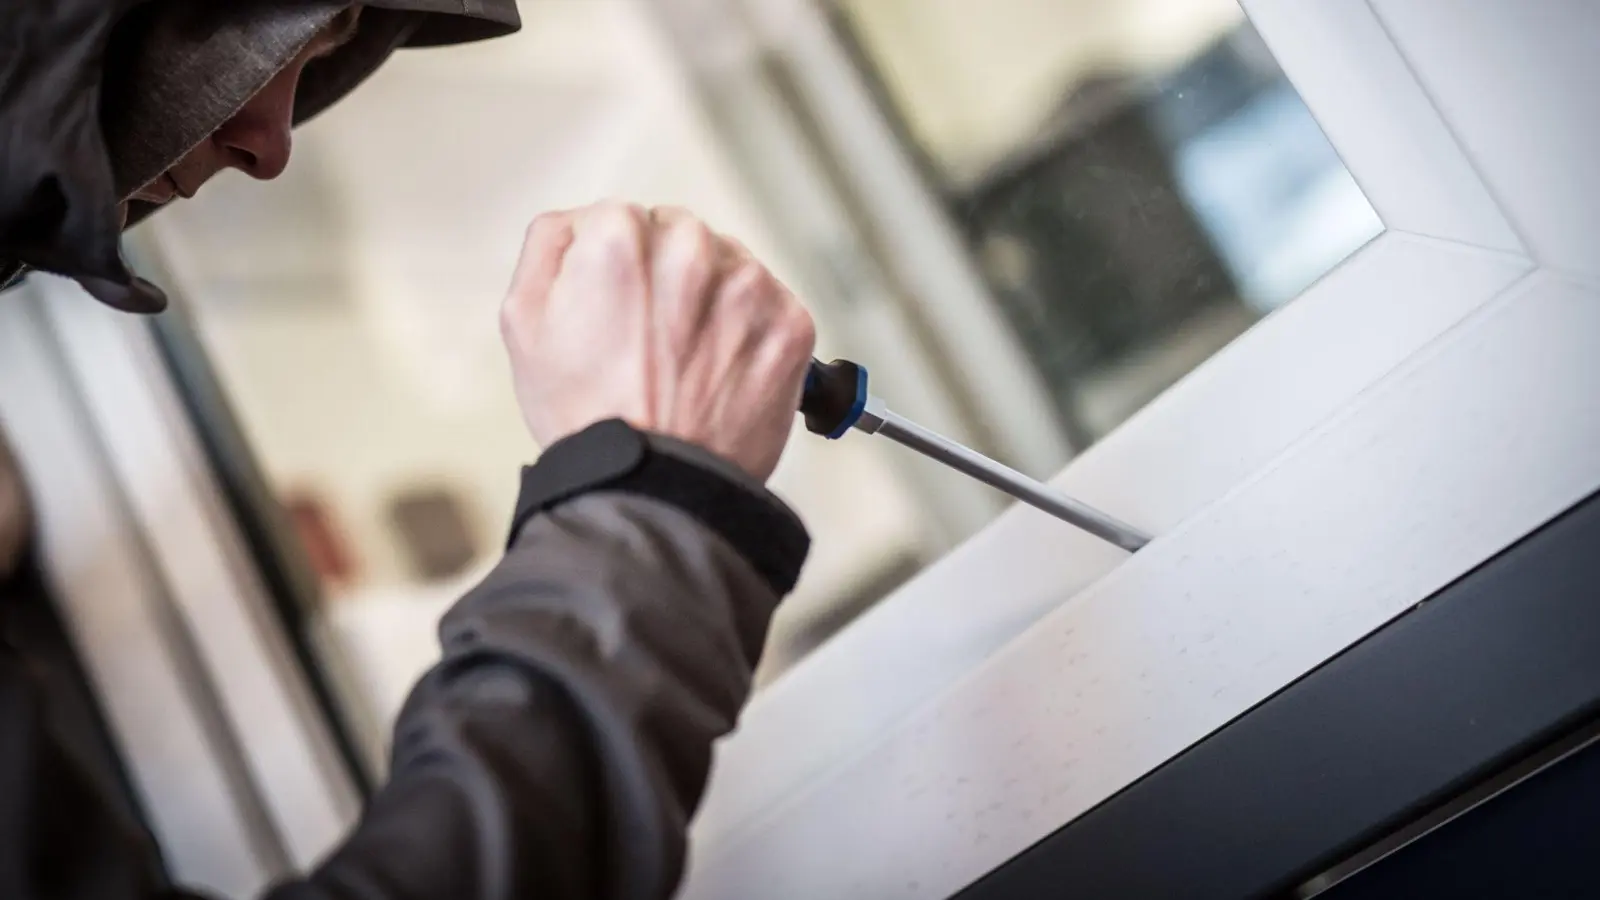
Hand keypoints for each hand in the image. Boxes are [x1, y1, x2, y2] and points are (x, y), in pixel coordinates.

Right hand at [500, 202, 815, 482]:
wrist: (652, 490)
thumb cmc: (587, 415)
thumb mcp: (524, 322)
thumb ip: (549, 245)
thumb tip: (580, 221)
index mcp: (620, 237)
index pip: (623, 219)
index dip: (615, 268)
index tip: (617, 311)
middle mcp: (690, 249)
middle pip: (679, 235)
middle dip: (666, 276)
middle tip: (651, 342)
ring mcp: (748, 286)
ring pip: (728, 266)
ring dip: (712, 299)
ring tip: (686, 362)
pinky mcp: (790, 324)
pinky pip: (770, 305)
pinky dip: (751, 332)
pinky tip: (720, 371)